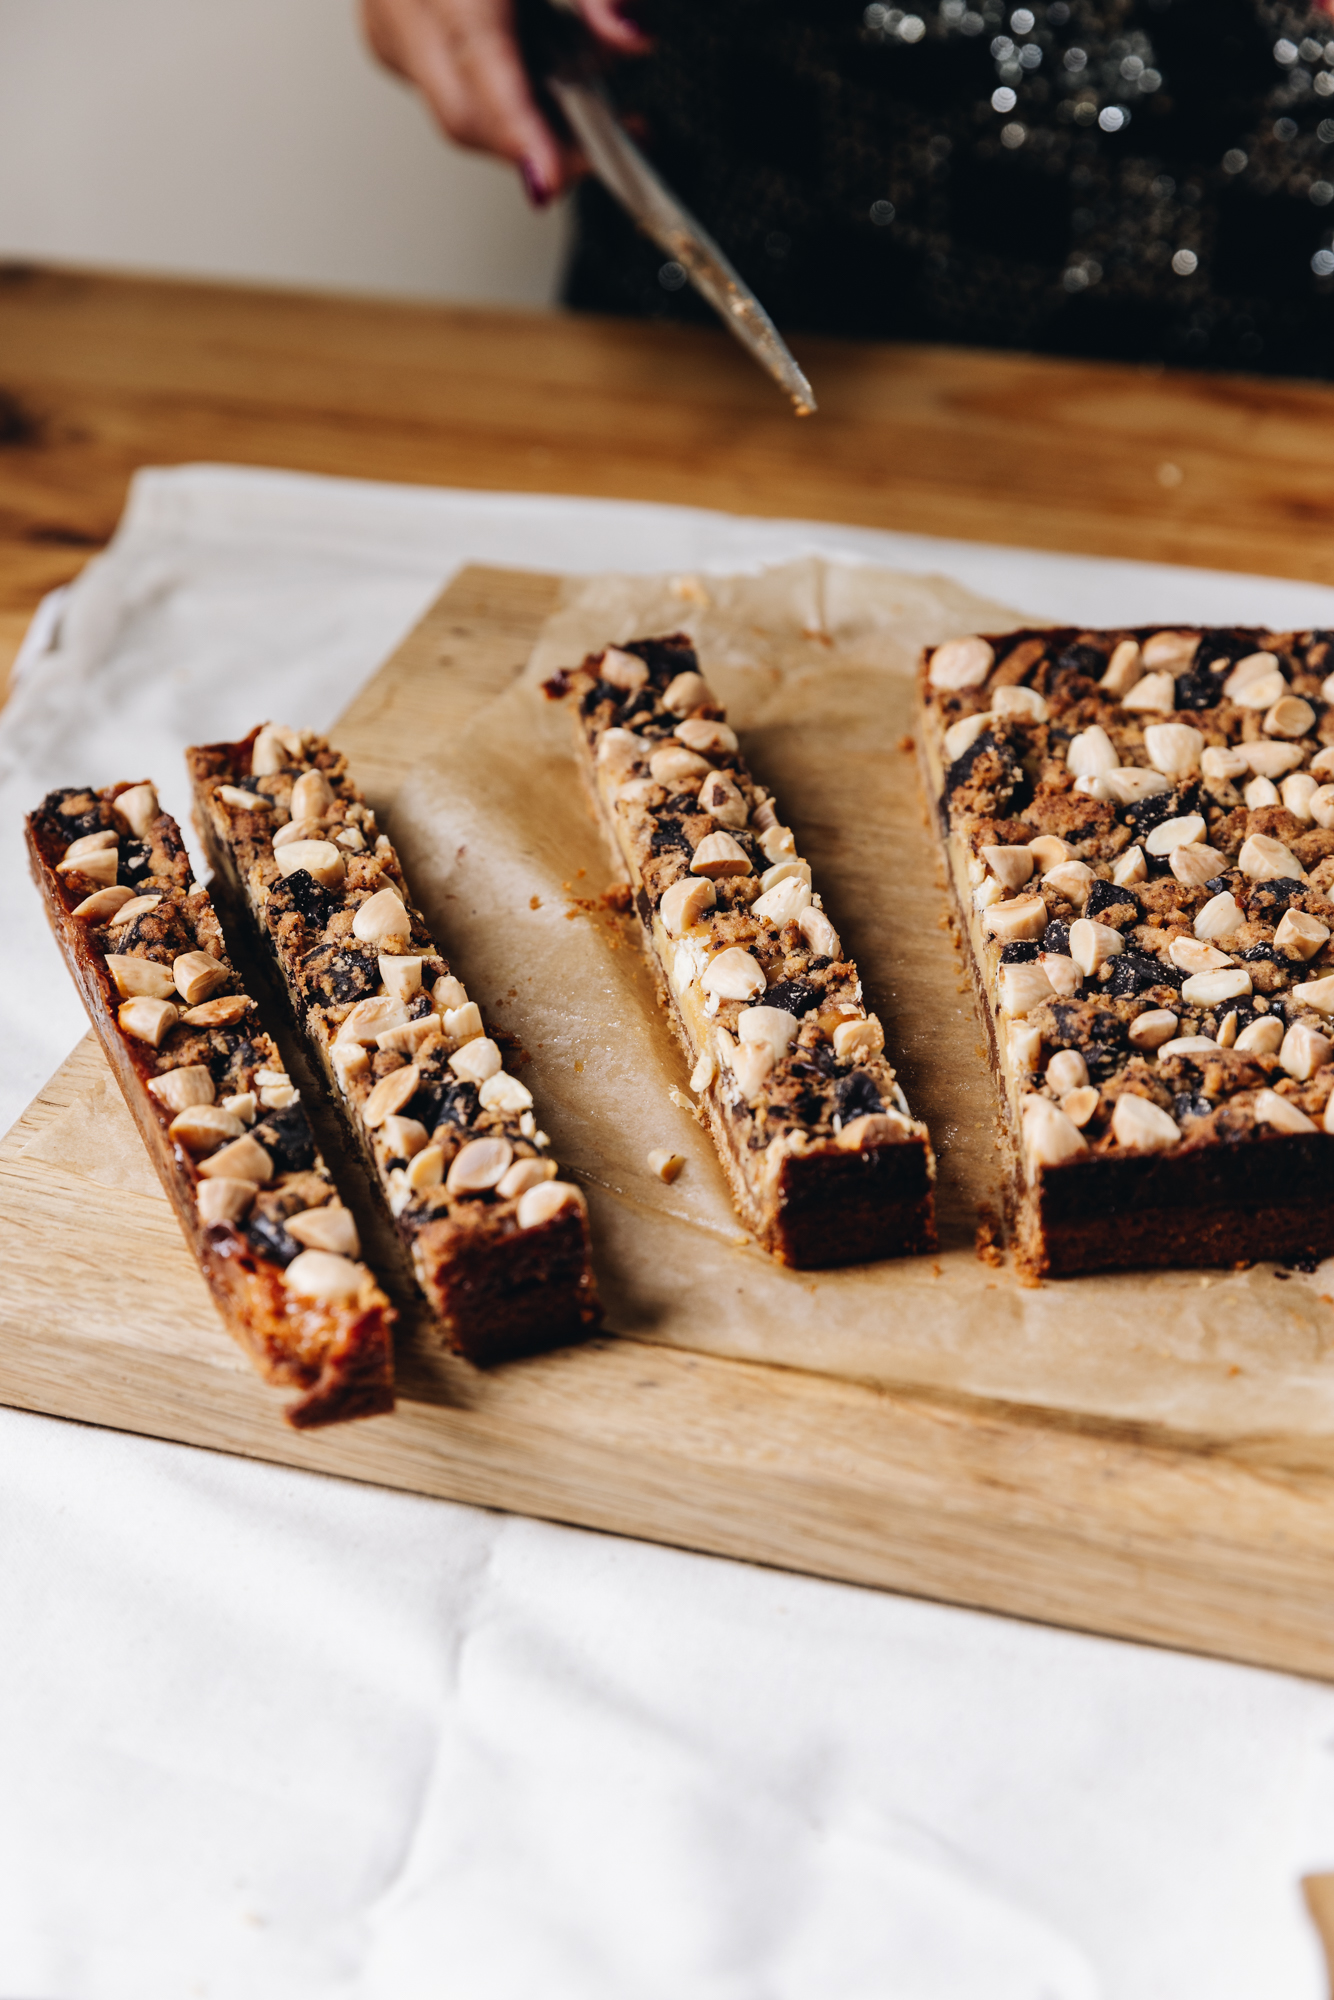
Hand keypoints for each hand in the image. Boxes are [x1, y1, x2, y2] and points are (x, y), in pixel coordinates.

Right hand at [360, 0, 647, 202]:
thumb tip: (631, 37)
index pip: (483, 77)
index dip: (521, 137)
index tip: (550, 180)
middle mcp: (404, 8)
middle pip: (468, 118)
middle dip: (541, 145)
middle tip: (604, 146)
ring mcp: (391, 30)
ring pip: (462, 114)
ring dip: (527, 119)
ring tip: (585, 91)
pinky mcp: (392, 41)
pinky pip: (450, 93)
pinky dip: (502, 94)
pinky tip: (539, 72)